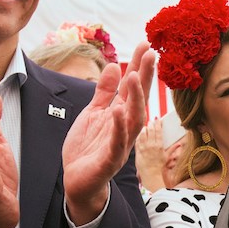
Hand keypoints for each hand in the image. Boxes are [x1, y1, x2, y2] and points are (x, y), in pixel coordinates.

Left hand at [63, 42, 155, 225]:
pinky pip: (116, 143)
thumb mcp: (93, 113)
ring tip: (134, 76)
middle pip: (138, 99)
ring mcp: (120, 144)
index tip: (146, 45)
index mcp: (120, 114)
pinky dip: (118, 127)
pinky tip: (118, 111)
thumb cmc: (88, 148)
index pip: (132, 87)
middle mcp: (125, 127)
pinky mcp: (109, 160)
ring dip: (135, 99)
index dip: (139, 67)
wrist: (78, 182)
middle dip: (144, 76)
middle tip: (150, 53)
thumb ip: (104, 92)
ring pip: (133, 120)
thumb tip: (114, 65)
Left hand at [135, 117, 167, 191]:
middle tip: (151, 121)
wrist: (151, 174)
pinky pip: (137, 140)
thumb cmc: (159, 166)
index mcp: (159, 145)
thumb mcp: (167, 157)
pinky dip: (139, 135)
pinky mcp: (138, 150)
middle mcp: (151, 145)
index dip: (158, 123)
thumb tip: (180, 144)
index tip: (158, 119)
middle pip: (150, 130)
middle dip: (151, 124)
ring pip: (143, 133)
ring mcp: (143, 147)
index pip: (158, 130)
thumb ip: (173, 149)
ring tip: (146, 127)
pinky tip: (140, 134)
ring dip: (144, 128)